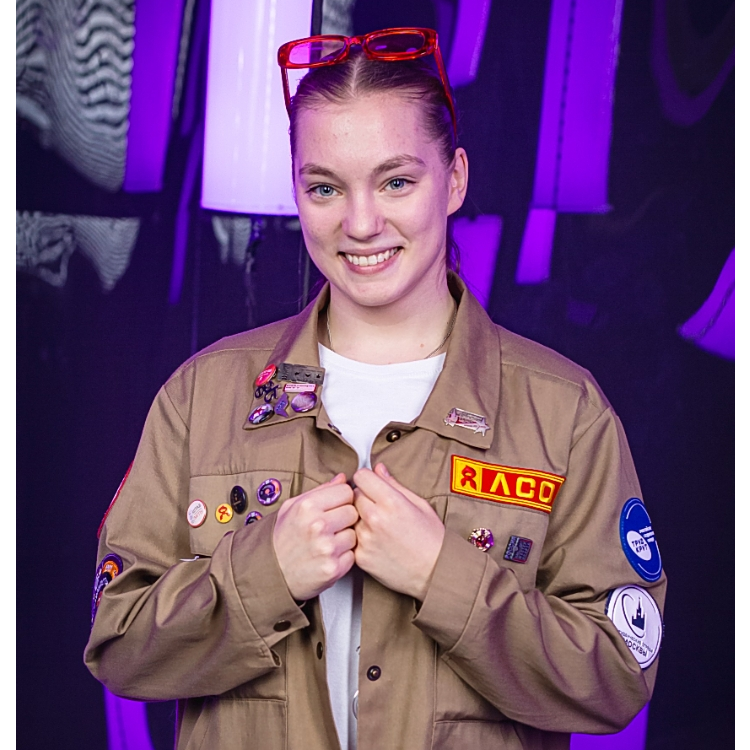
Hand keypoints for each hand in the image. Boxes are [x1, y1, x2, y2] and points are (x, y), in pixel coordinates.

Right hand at [273, 473, 357, 600]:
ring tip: (328, 542)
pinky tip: (329, 556)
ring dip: (345, 538)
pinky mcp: (333, 568)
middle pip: (353, 512)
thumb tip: (342, 478)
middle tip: (331, 526)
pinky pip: (352, 555)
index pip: (346, 491)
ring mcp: (327, 548)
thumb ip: (320, 490)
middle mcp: (318, 526)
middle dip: (345, 518)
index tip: (335, 506)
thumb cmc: (282, 538)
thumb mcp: (292, 507)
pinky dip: (343, 557)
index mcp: (307, 506)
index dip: (342, 499)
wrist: (271, 572)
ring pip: (355, 534)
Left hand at [353, 463, 444, 600]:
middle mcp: (375, 519)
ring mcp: (366, 539)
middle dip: (363, 497)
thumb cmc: (432, 539)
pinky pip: (352, 538)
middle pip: (353, 495)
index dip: (367, 479)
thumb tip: (378, 469)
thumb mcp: (419, 504)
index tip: (372, 484)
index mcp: (391, 502)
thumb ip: (394, 484)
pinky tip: (378, 542)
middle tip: (378, 507)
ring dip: (360, 518)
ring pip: (351, 517)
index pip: (361, 476)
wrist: (435, 573)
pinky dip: (360, 538)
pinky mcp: (361, 557)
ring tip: (380, 527)